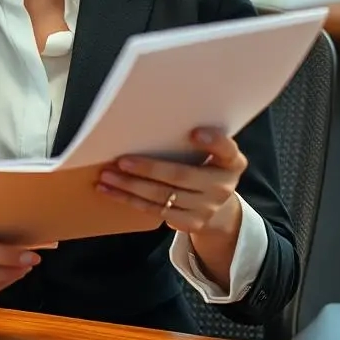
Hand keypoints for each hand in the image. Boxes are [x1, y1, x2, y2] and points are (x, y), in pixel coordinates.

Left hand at [96, 127, 246, 235]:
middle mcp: (223, 186)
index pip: (227, 150)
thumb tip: (152, 116)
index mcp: (231, 162)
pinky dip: (129, 200)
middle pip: (181, 176)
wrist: (216, 206)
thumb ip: (195, 139)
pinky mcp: (191, 223)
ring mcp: (207, 208)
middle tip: (121, 160)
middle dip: (148, 168)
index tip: (194, 132)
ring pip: (163, 196)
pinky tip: (110, 191)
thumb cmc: (205, 166)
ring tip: (107, 176)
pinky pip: (155, 210)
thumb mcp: (211, 152)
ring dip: (130, 186)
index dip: (213, 141)